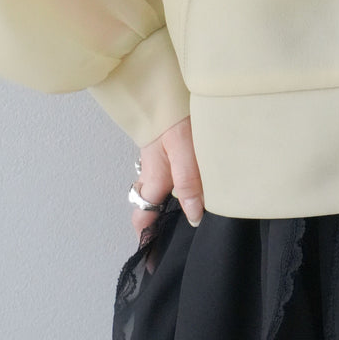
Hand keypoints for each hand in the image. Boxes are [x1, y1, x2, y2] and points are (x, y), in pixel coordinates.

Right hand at [130, 115, 205, 268]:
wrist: (160, 80)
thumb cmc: (173, 113)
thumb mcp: (184, 149)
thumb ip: (189, 182)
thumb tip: (194, 216)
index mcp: (155, 177)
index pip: (144, 216)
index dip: (147, 238)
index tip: (152, 259)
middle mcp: (151, 169)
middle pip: (147, 204)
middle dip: (154, 224)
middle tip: (168, 243)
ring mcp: (156, 156)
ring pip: (156, 188)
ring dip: (164, 203)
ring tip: (184, 219)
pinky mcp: (165, 144)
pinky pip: (165, 172)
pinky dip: (173, 184)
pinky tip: (192, 184)